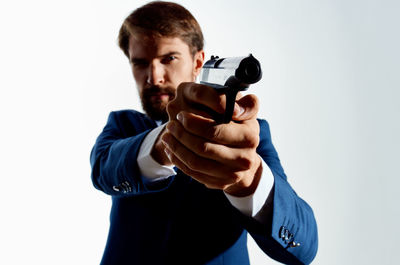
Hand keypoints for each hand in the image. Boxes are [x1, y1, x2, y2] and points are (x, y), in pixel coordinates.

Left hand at [161, 82, 261, 196]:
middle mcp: (244, 158)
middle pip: (203, 148)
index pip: (215, 131)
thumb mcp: (244, 109)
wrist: (245, 155)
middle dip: (182, 135)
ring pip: (196, 162)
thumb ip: (240, 102)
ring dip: (177, 148)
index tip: (181, 115)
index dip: (194, 123)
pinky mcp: (221, 184)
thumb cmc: (240, 125)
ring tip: (166, 136)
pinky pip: (194, 173)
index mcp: (249, 137)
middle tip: (170, 124)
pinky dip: (179, 160)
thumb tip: (229, 108)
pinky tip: (171, 149)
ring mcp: (233, 174)